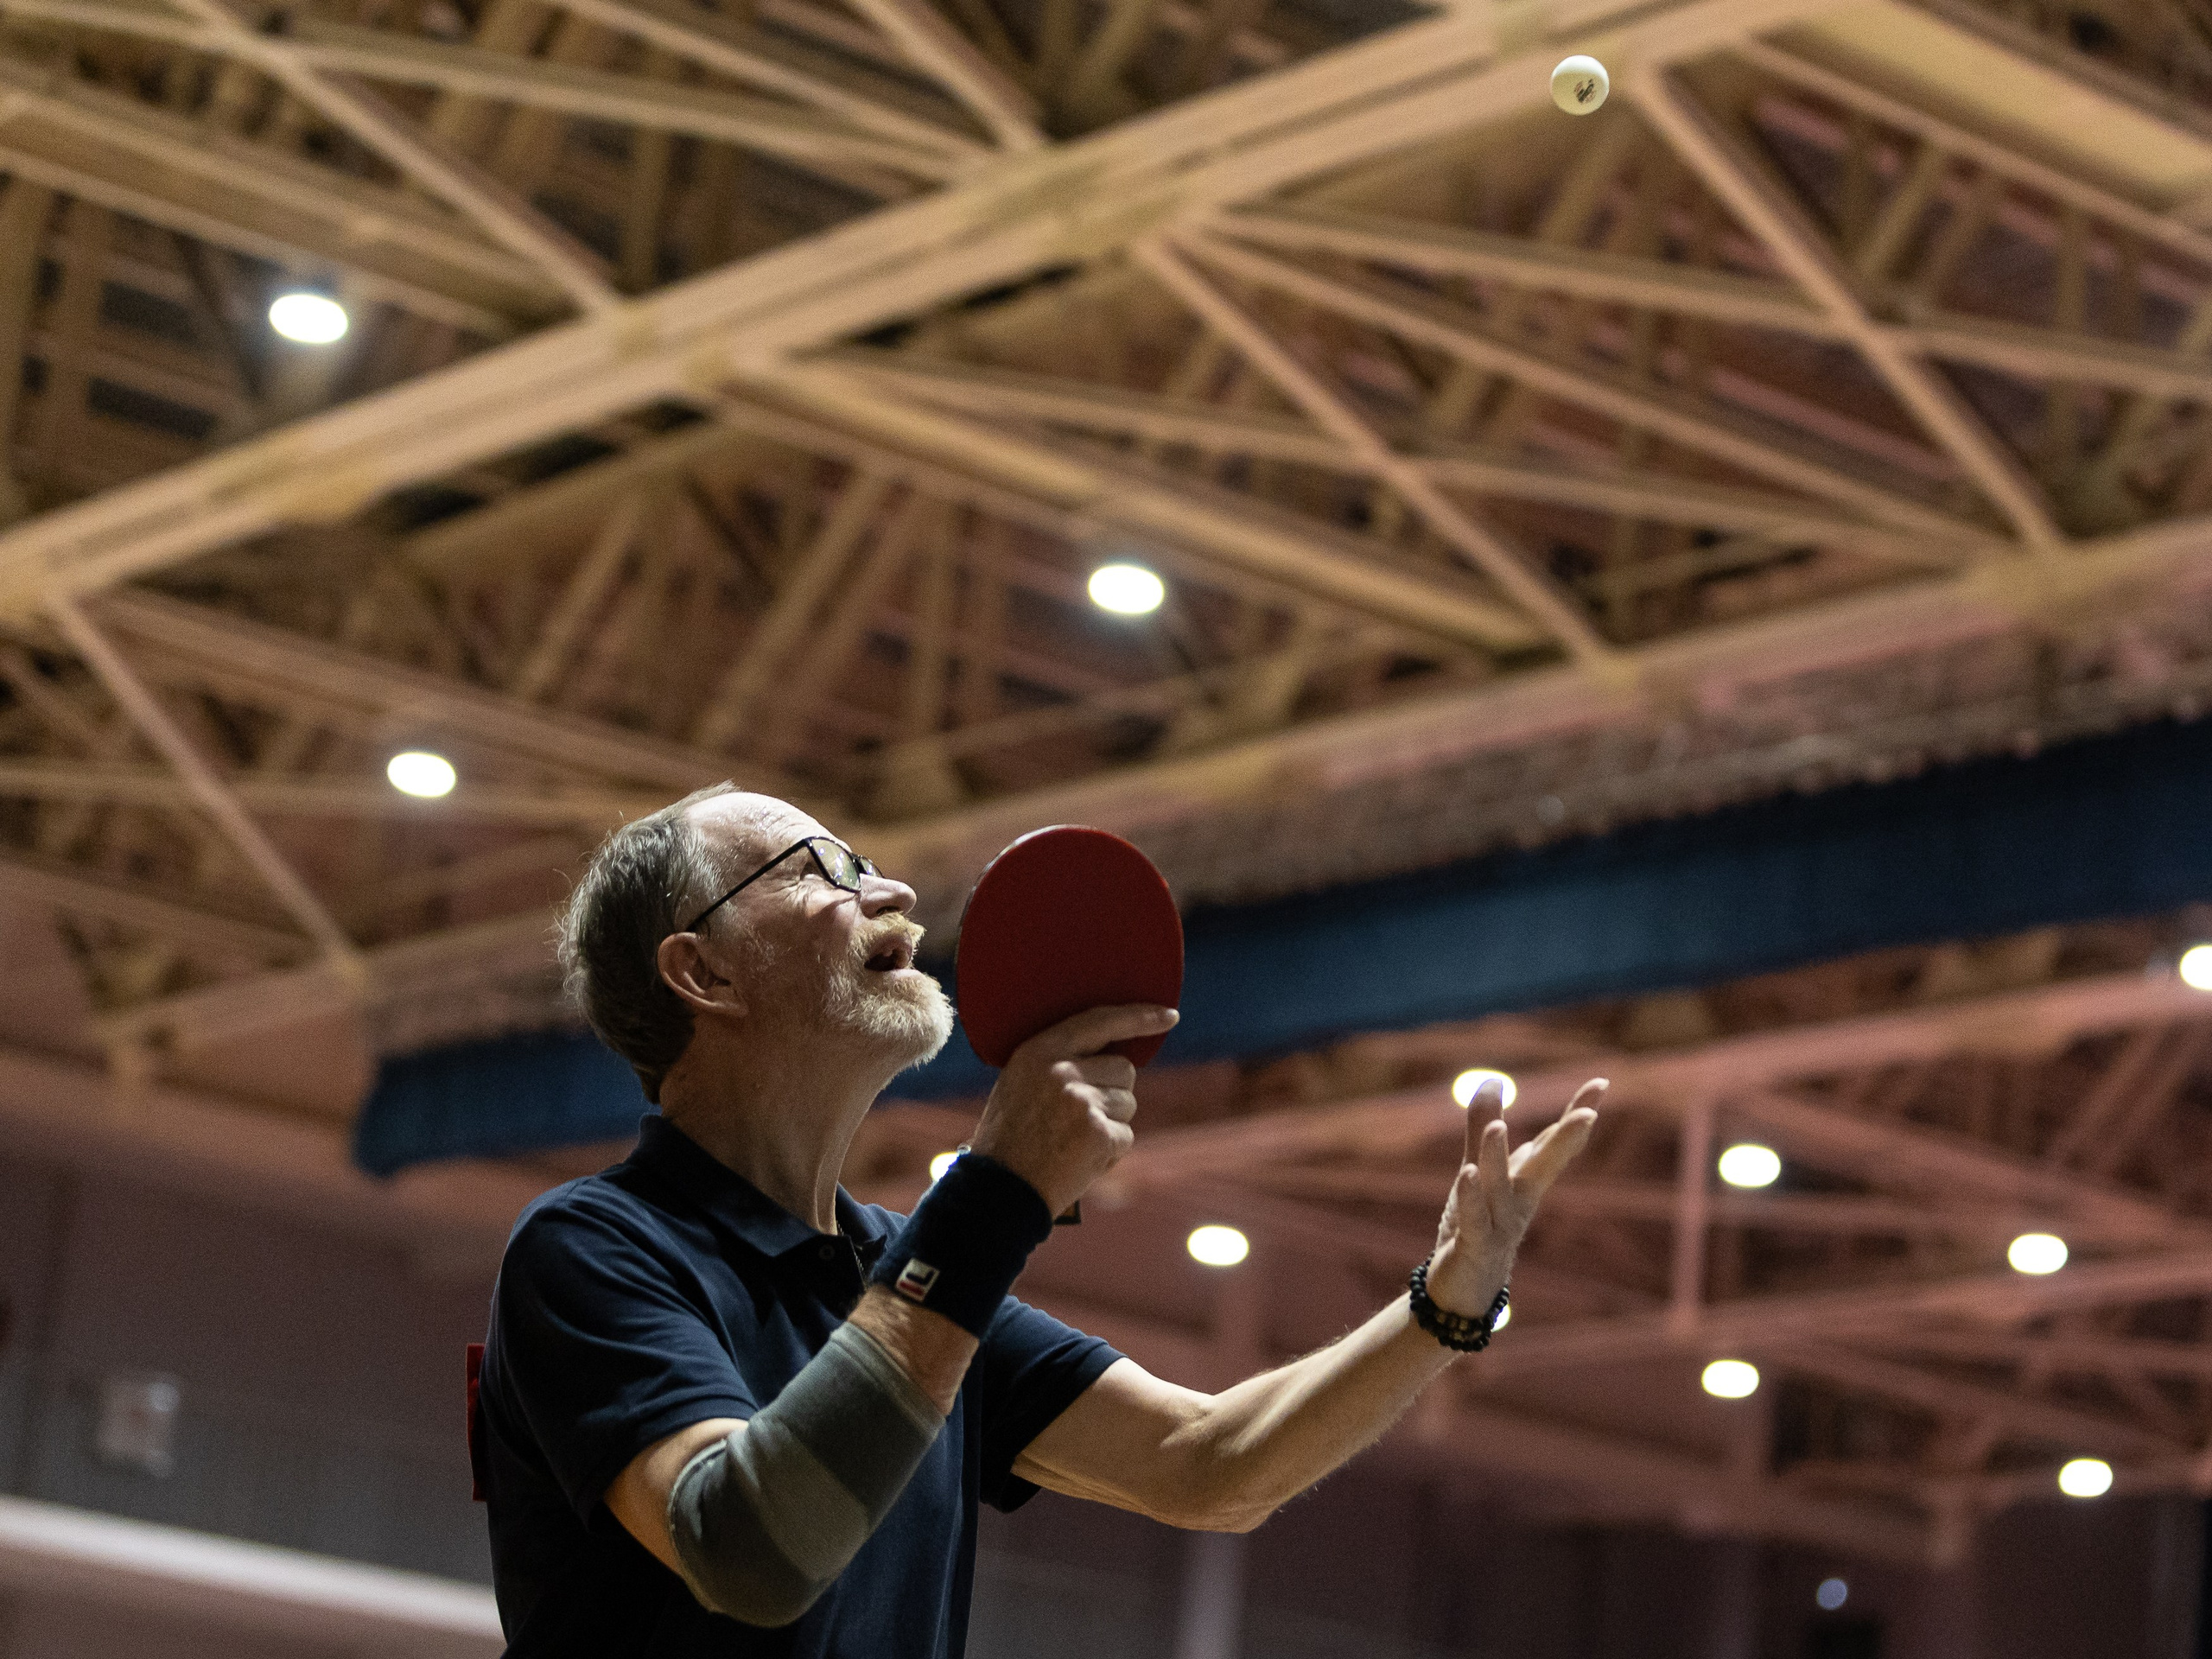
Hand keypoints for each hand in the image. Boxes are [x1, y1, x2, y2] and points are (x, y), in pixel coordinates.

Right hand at [968, 1004, 1177, 1217]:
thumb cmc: (1009, 1140)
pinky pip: (1125, 1136)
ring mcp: (1082, 1102)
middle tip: (1077, 1119)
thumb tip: (1113, 1058)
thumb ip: (1060, 1063)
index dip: (1139, 1016)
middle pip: (1124, 1069)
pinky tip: (1078, 1161)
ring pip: (1128, 1104)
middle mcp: (1062, 1070)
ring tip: (1071, 1141)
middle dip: (1113, 1092)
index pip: (1100, 1021)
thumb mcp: (1020, 1083)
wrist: (999, 1190)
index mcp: (1039, 1050)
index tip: (1169, 1016)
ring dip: (1111, 1123)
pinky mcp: (1098, 1134)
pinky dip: (1109, 1151)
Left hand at [1424, 1077, 1603, 1318]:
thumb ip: (1482, 1129)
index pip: (1553, 1143)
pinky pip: (1473, 1221)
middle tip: (1589, 1115)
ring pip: (1501, 1190)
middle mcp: (1519, 1202)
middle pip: (1544, 1167)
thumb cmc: (1476, 1226)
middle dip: (1565, 1140)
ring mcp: (1500, 1227)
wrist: (1463, 1290)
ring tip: (1498, 1128)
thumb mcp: (1478, 1171)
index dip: (1577, 1114)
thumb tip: (1493, 1081)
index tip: (1602, 1083)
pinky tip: (1466, 1175)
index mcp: (1524, 1182)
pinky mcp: (1475, 1248)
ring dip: (1499, 1159)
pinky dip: (1469, 1198)